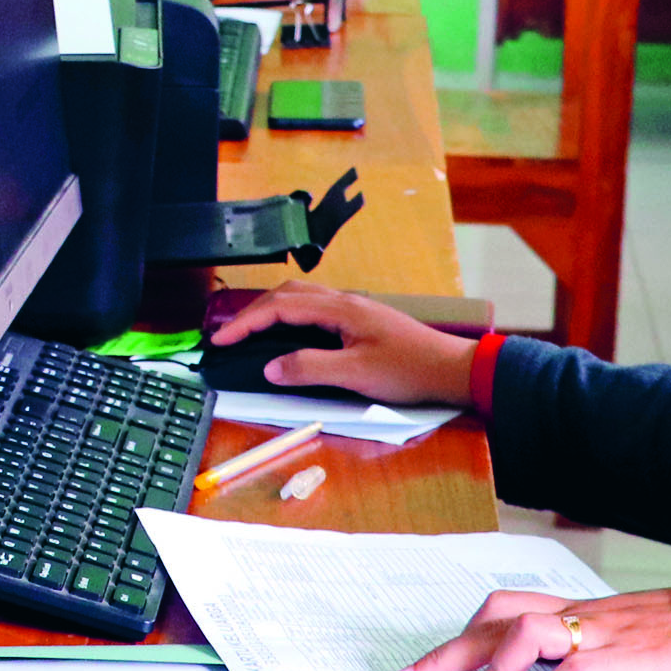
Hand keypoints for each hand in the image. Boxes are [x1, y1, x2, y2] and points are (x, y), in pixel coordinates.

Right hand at [209, 288, 478, 407]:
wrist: (450, 369)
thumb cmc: (409, 370)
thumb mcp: (355, 375)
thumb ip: (310, 368)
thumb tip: (271, 367)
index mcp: (339, 309)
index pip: (279, 308)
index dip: (245, 324)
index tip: (220, 340)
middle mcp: (344, 302)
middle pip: (286, 295)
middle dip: (252, 313)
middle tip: (227, 335)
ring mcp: (353, 310)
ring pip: (300, 299)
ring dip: (270, 311)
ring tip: (250, 331)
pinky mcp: (360, 321)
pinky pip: (314, 309)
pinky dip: (290, 317)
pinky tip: (288, 334)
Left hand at [392, 587, 670, 670]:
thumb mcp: (624, 643)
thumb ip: (586, 660)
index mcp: (579, 612)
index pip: (505, 608)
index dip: (464, 635)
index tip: (429, 668)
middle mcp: (583, 616)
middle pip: (499, 619)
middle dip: (450, 653)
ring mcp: (605, 633)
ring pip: (529, 632)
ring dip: (493, 669)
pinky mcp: (632, 656)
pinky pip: (579, 668)